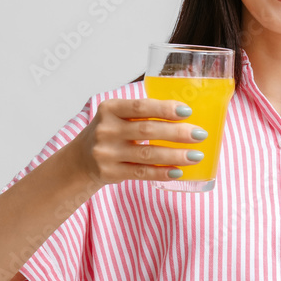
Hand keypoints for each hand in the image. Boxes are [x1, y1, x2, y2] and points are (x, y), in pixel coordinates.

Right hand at [69, 99, 205, 184]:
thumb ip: (143, 111)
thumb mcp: (118, 115)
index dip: (165, 109)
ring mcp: (106, 153)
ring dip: (175, 155)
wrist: (80, 160)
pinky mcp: (110, 173)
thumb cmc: (110, 132)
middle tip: (200, 134)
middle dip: (177, 133)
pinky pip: (141, 173)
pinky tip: (178, 171)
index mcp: (110, 109)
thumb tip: (185, 113)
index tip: (187, 112)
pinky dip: (161, 172)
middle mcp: (106, 130)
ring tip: (196, 156)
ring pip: (147, 154)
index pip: (140, 106)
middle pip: (147, 131)